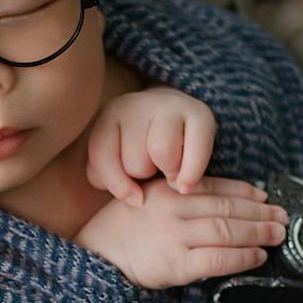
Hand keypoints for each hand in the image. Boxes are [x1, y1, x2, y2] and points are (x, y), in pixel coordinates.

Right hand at [74, 177, 288, 289]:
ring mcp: (175, 237)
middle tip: (281, 216)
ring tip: (276, 234)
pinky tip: (257, 257)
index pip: (214, 186)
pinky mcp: (177, 265)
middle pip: (226, 208)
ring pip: (227, 231)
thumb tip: (219, 198)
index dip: (244, 191)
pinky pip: (218, 260)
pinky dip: (242, 257)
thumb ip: (176, 194)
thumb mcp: (146, 198)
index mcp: (167, 190)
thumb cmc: (123, 227)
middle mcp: (173, 209)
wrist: (98, 254)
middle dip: (259, 212)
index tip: (263, 196)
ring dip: (257, 232)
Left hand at [86, 85, 215, 205]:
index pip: (102, 155)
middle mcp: (137, 103)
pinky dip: (190, 175)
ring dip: (167, 174)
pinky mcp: (200, 114)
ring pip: (163, 156)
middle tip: (150, 167)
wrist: (174, 116)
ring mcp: (169, 105)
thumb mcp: (115, 161)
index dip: (115, 184)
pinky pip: (196, 154)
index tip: (129, 194)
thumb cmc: (139, 148)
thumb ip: (112, 181)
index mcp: (110, 114)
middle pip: (135, 162)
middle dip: (143, 175)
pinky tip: (185, 184)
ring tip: (167, 169)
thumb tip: (137, 199)